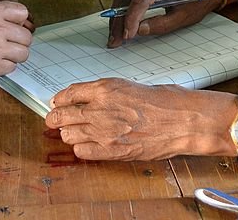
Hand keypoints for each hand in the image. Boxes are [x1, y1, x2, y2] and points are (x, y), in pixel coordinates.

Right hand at [0, 1, 31, 83]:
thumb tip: (0, 8)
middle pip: (26, 35)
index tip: (12, 26)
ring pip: (23, 53)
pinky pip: (12, 68)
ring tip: (1, 54)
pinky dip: (5, 67)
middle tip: (7, 43)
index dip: (18, 21)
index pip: (23, 13)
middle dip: (18, 40)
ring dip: (14, 55)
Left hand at [45, 78, 233, 160]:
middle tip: (56, 120)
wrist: (181, 120)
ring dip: (69, 134)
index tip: (57, 102)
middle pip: (60, 115)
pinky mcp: (111, 150)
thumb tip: (86, 98)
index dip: (59, 100)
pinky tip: (89, 145)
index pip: (67, 94)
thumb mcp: (129, 85)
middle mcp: (99, 109)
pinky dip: (82, 149)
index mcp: (104, 88)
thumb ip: (105, 92)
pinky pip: (82, 152)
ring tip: (75, 132)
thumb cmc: (163, 101)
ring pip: (68, 135)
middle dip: (56, 118)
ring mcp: (103, 131)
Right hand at [107, 0, 224, 47]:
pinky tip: (118, 25)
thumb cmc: (196, 0)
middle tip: (116, 40)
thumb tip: (139, 30)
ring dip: (116, 17)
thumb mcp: (183, 17)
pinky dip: (120, 11)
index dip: (133, 16)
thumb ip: (161, 24)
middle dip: (120, 20)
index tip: (128, 33)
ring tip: (115, 36)